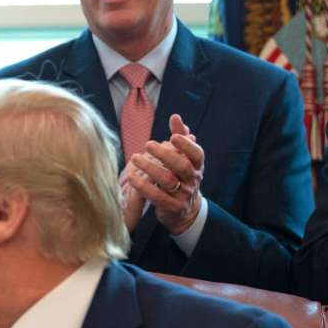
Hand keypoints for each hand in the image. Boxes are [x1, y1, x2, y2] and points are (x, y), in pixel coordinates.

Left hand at [123, 114, 204, 235]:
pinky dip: (143, 186)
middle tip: (148, 144)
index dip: (186, 145)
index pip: (197, 154)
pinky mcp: (172, 207)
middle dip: (165, 154)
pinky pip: (157, 196)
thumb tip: (175, 116)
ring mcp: (184, 195)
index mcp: (197, 166)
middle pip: (182, 166)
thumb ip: (180, 137)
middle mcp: (193, 180)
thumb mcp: (183, 158)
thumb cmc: (180, 177)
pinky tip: (131, 176)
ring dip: (150, 168)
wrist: (183, 210)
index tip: (173, 136)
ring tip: (134, 158)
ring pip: (168, 180)